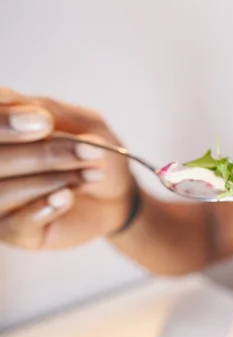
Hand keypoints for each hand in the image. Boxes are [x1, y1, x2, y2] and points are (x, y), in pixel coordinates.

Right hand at [0, 87, 134, 249]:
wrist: (117, 193)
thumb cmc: (95, 152)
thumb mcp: (84, 123)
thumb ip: (51, 112)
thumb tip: (19, 106)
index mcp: (2, 133)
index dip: (6, 123)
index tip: (45, 122)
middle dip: (41, 154)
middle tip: (87, 148)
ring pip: (2, 192)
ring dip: (50, 180)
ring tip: (91, 173)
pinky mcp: (13, 230)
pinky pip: (16, 223)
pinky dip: (44, 207)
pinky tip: (67, 197)